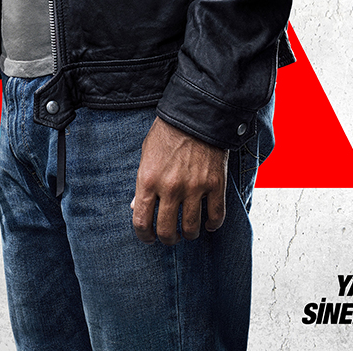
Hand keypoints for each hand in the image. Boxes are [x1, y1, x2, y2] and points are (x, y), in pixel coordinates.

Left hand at [132, 116, 228, 244]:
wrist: (196, 114)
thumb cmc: (167, 133)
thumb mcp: (146, 154)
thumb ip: (141, 183)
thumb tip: (136, 207)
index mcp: (148, 180)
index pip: (142, 222)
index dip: (144, 236)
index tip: (148, 238)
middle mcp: (170, 188)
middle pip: (167, 231)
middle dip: (168, 238)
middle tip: (171, 236)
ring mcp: (194, 187)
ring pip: (191, 228)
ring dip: (189, 234)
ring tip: (188, 230)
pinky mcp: (215, 185)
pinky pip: (216, 216)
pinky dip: (212, 225)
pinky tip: (209, 223)